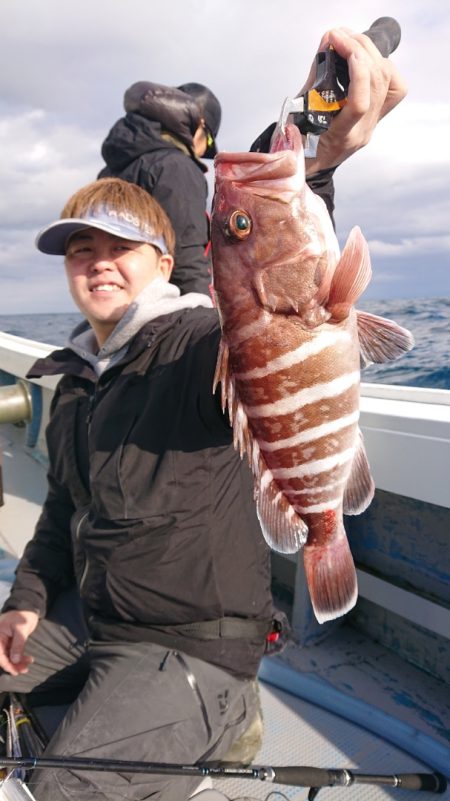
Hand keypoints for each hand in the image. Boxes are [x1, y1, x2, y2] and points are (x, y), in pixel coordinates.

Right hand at [0, 610, 38, 675]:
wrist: (28, 607)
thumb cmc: (23, 615)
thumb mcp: (21, 629)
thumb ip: (18, 645)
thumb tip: (14, 660)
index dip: (6, 664)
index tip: (15, 671)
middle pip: (3, 656)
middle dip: (13, 665)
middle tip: (24, 670)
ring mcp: (4, 641)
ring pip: (8, 656)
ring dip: (17, 662)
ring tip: (27, 666)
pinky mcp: (10, 642)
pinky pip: (12, 652)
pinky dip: (19, 657)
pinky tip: (27, 660)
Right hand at [301, 27, 406, 174]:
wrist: (311, 164)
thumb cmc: (300, 143)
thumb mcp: (298, 113)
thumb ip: (315, 78)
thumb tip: (328, 42)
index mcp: (340, 136)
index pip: (360, 104)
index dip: (357, 72)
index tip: (341, 48)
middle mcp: (362, 131)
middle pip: (376, 84)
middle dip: (359, 50)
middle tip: (339, 36)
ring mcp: (373, 125)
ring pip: (387, 81)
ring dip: (369, 53)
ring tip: (349, 41)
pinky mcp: (377, 116)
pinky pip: (393, 88)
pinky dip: (383, 66)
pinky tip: (366, 60)